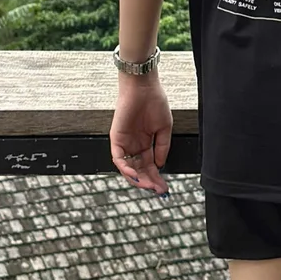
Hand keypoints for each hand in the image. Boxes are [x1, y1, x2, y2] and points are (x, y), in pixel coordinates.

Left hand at [110, 75, 172, 194]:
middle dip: (149, 181)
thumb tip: (160, 165)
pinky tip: (136, 175)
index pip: (150, 165)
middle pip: (140, 169)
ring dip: (138, 178)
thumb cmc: (155, 103)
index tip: (164, 187)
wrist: (144, 89)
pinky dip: (126, 168)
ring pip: (128, 167)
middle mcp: (134, 145)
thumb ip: (162, 147)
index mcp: (146, 143)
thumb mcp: (164, 128)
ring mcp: (124, 143)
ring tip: (149, 185)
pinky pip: (118, 158)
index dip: (156, 177)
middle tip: (158, 190)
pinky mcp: (116, 139)